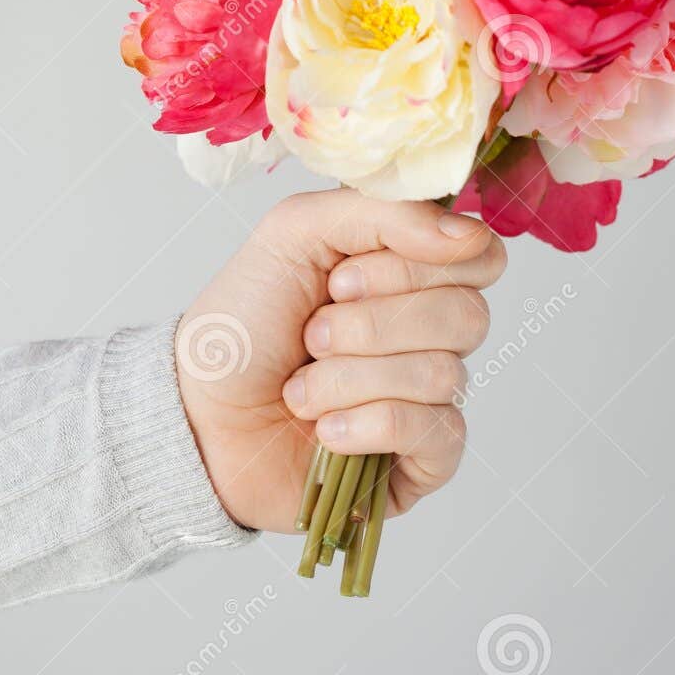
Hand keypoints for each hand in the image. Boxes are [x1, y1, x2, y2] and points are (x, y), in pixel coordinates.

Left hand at [175, 188, 505, 530]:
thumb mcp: (294, 233)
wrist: (195, 416)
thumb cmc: (242, 324)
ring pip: (444, 376)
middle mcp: (429, 335)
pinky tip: (326, 433)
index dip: (415, 266)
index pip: (479, 258)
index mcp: (411, 273)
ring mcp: (429, 400)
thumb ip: (383, 212)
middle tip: (312, 334)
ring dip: (351, 379)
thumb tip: (468, 236)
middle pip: (469, 317)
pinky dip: (371, 426)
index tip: (341, 278)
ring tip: (300, 389)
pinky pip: (439, 434)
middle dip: (373, 325)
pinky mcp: (420, 462)